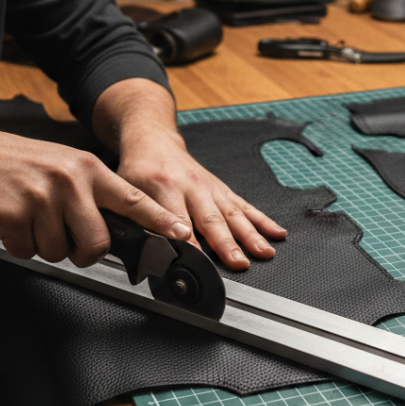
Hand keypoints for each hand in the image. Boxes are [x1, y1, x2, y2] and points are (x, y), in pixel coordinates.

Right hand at [0, 123, 193, 266]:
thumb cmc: (20, 165)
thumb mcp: (66, 167)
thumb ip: (94, 193)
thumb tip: (121, 227)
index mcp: (88, 169)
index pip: (132, 199)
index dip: (159, 220)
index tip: (181, 234)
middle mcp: (70, 181)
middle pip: (97, 243)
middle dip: (84, 252)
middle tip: (67, 239)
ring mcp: (41, 198)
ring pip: (59, 252)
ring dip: (45, 246)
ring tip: (33, 220)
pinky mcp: (13, 215)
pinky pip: (28, 251)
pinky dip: (19, 245)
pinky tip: (13, 222)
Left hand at [115, 129, 285, 270]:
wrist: (155, 143)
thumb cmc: (139, 170)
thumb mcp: (127, 192)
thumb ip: (139, 218)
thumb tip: (147, 248)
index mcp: (164, 188)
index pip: (177, 220)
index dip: (188, 242)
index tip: (199, 260)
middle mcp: (193, 187)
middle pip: (212, 219)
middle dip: (227, 243)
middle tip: (239, 262)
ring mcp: (211, 189)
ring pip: (234, 214)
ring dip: (251, 235)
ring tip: (265, 252)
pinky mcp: (223, 191)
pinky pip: (246, 207)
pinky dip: (263, 221)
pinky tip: (277, 233)